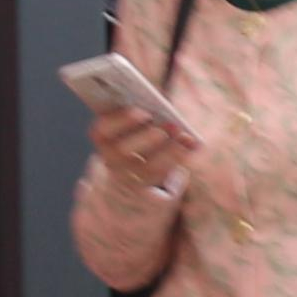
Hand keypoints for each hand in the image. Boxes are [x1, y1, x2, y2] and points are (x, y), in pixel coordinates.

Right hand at [83, 92, 197, 190]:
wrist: (131, 175)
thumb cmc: (138, 135)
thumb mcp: (135, 122)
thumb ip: (140, 112)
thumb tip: (161, 108)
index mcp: (104, 138)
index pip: (102, 130)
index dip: (122, 121)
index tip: (144, 112)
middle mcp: (111, 159)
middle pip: (124, 151)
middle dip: (147, 137)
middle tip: (166, 128)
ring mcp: (128, 177)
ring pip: (147, 168)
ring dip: (169, 150)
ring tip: (184, 136)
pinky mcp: (147, 188)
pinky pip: (163, 177)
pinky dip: (180, 158)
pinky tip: (194, 144)